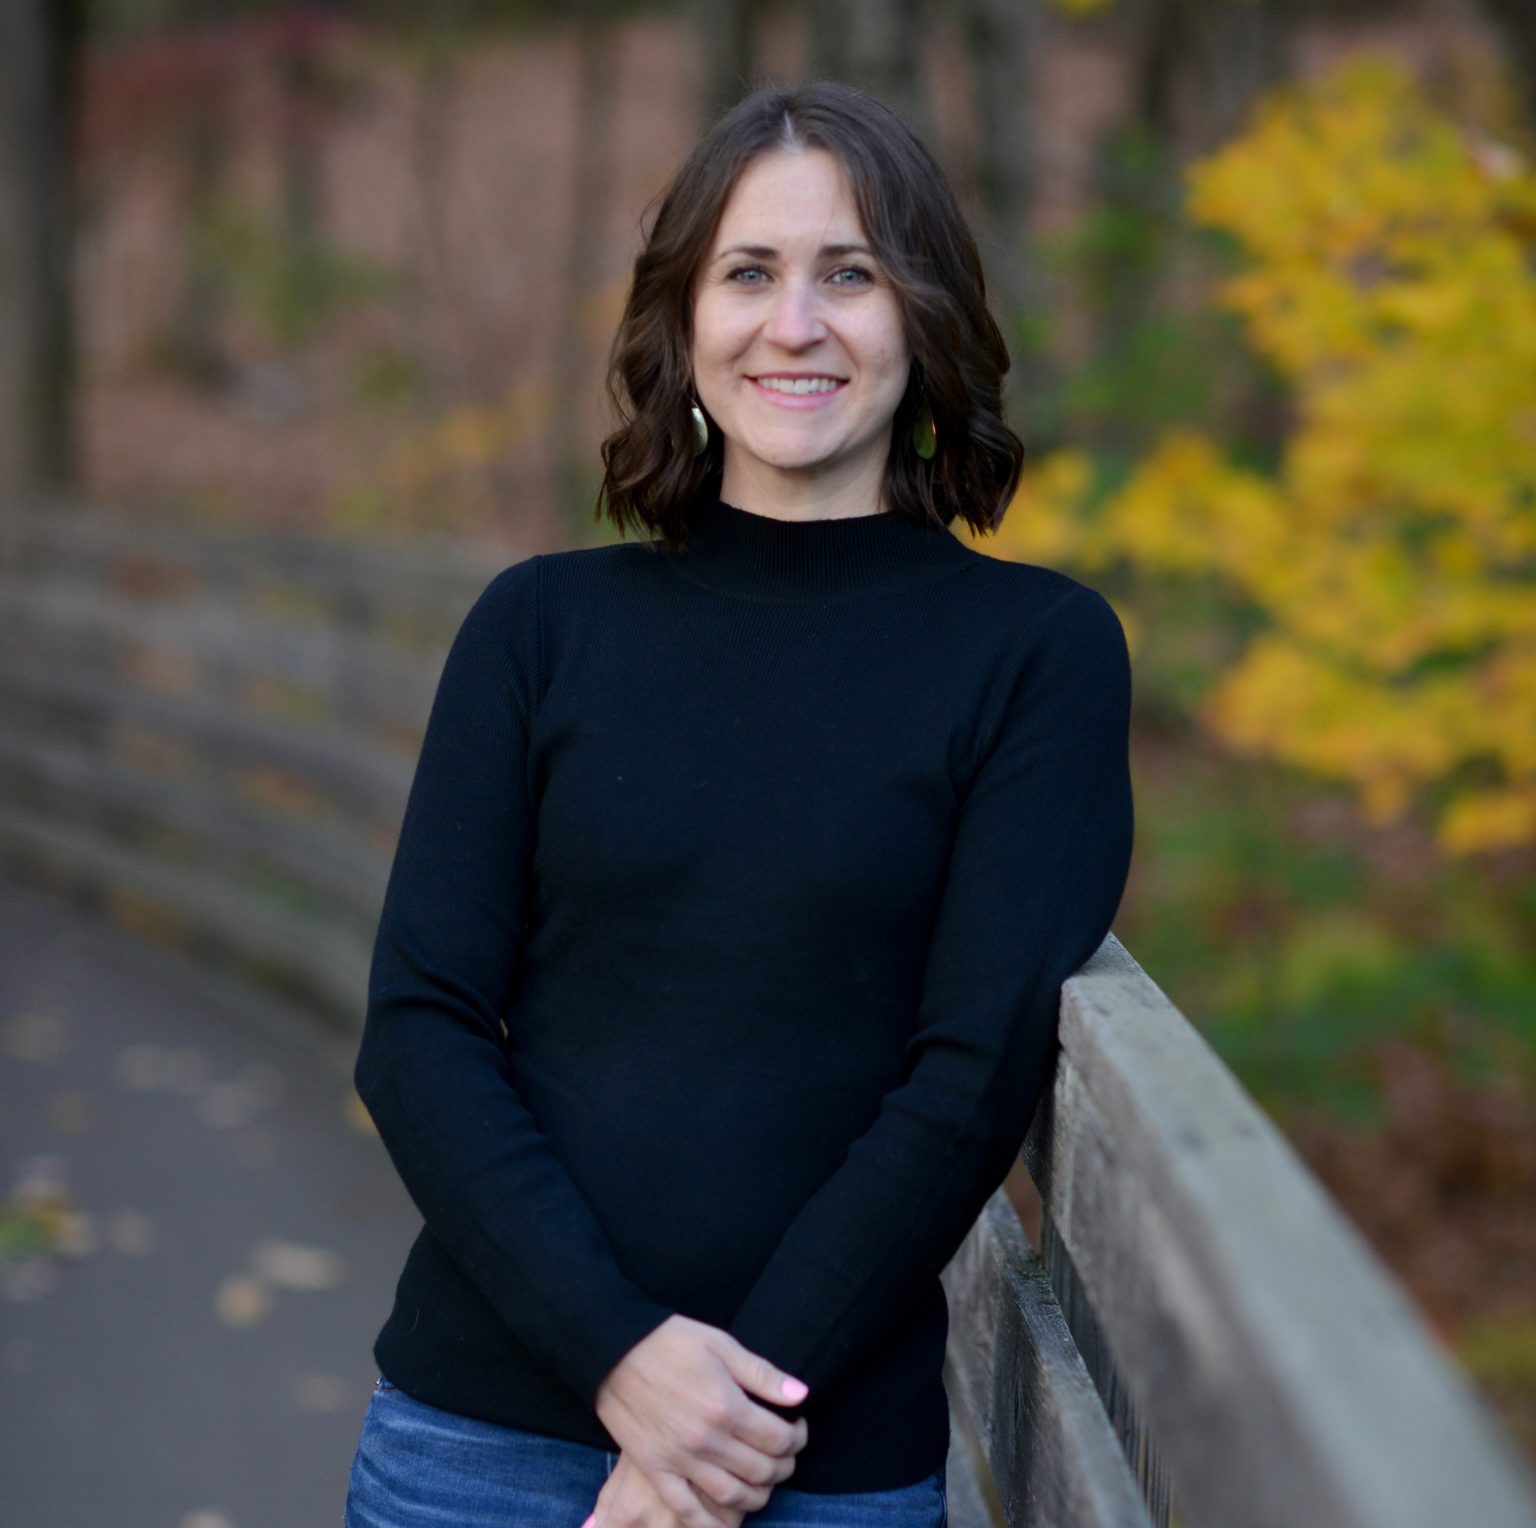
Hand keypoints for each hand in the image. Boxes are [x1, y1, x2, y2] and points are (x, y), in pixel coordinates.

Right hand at [594, 1314, 807, 1522]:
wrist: (614, 1348)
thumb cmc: (670, 1341)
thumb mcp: (721, 1344)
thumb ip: (762, 1374)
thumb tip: (802, 1394)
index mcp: (727, 1407)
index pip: (779, 1439)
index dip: (797, 1438)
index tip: (797, 1429)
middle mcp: (707, 1440)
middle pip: (762, 1470)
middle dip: (783, 1466)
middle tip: (785, 1455)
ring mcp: (680, 1459)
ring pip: (732, 1495)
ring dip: (757, 1495)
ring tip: (763, 1482)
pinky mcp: (655, 1469)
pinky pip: (687, 1510)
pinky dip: (711, 1524)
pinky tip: (727, 1523)